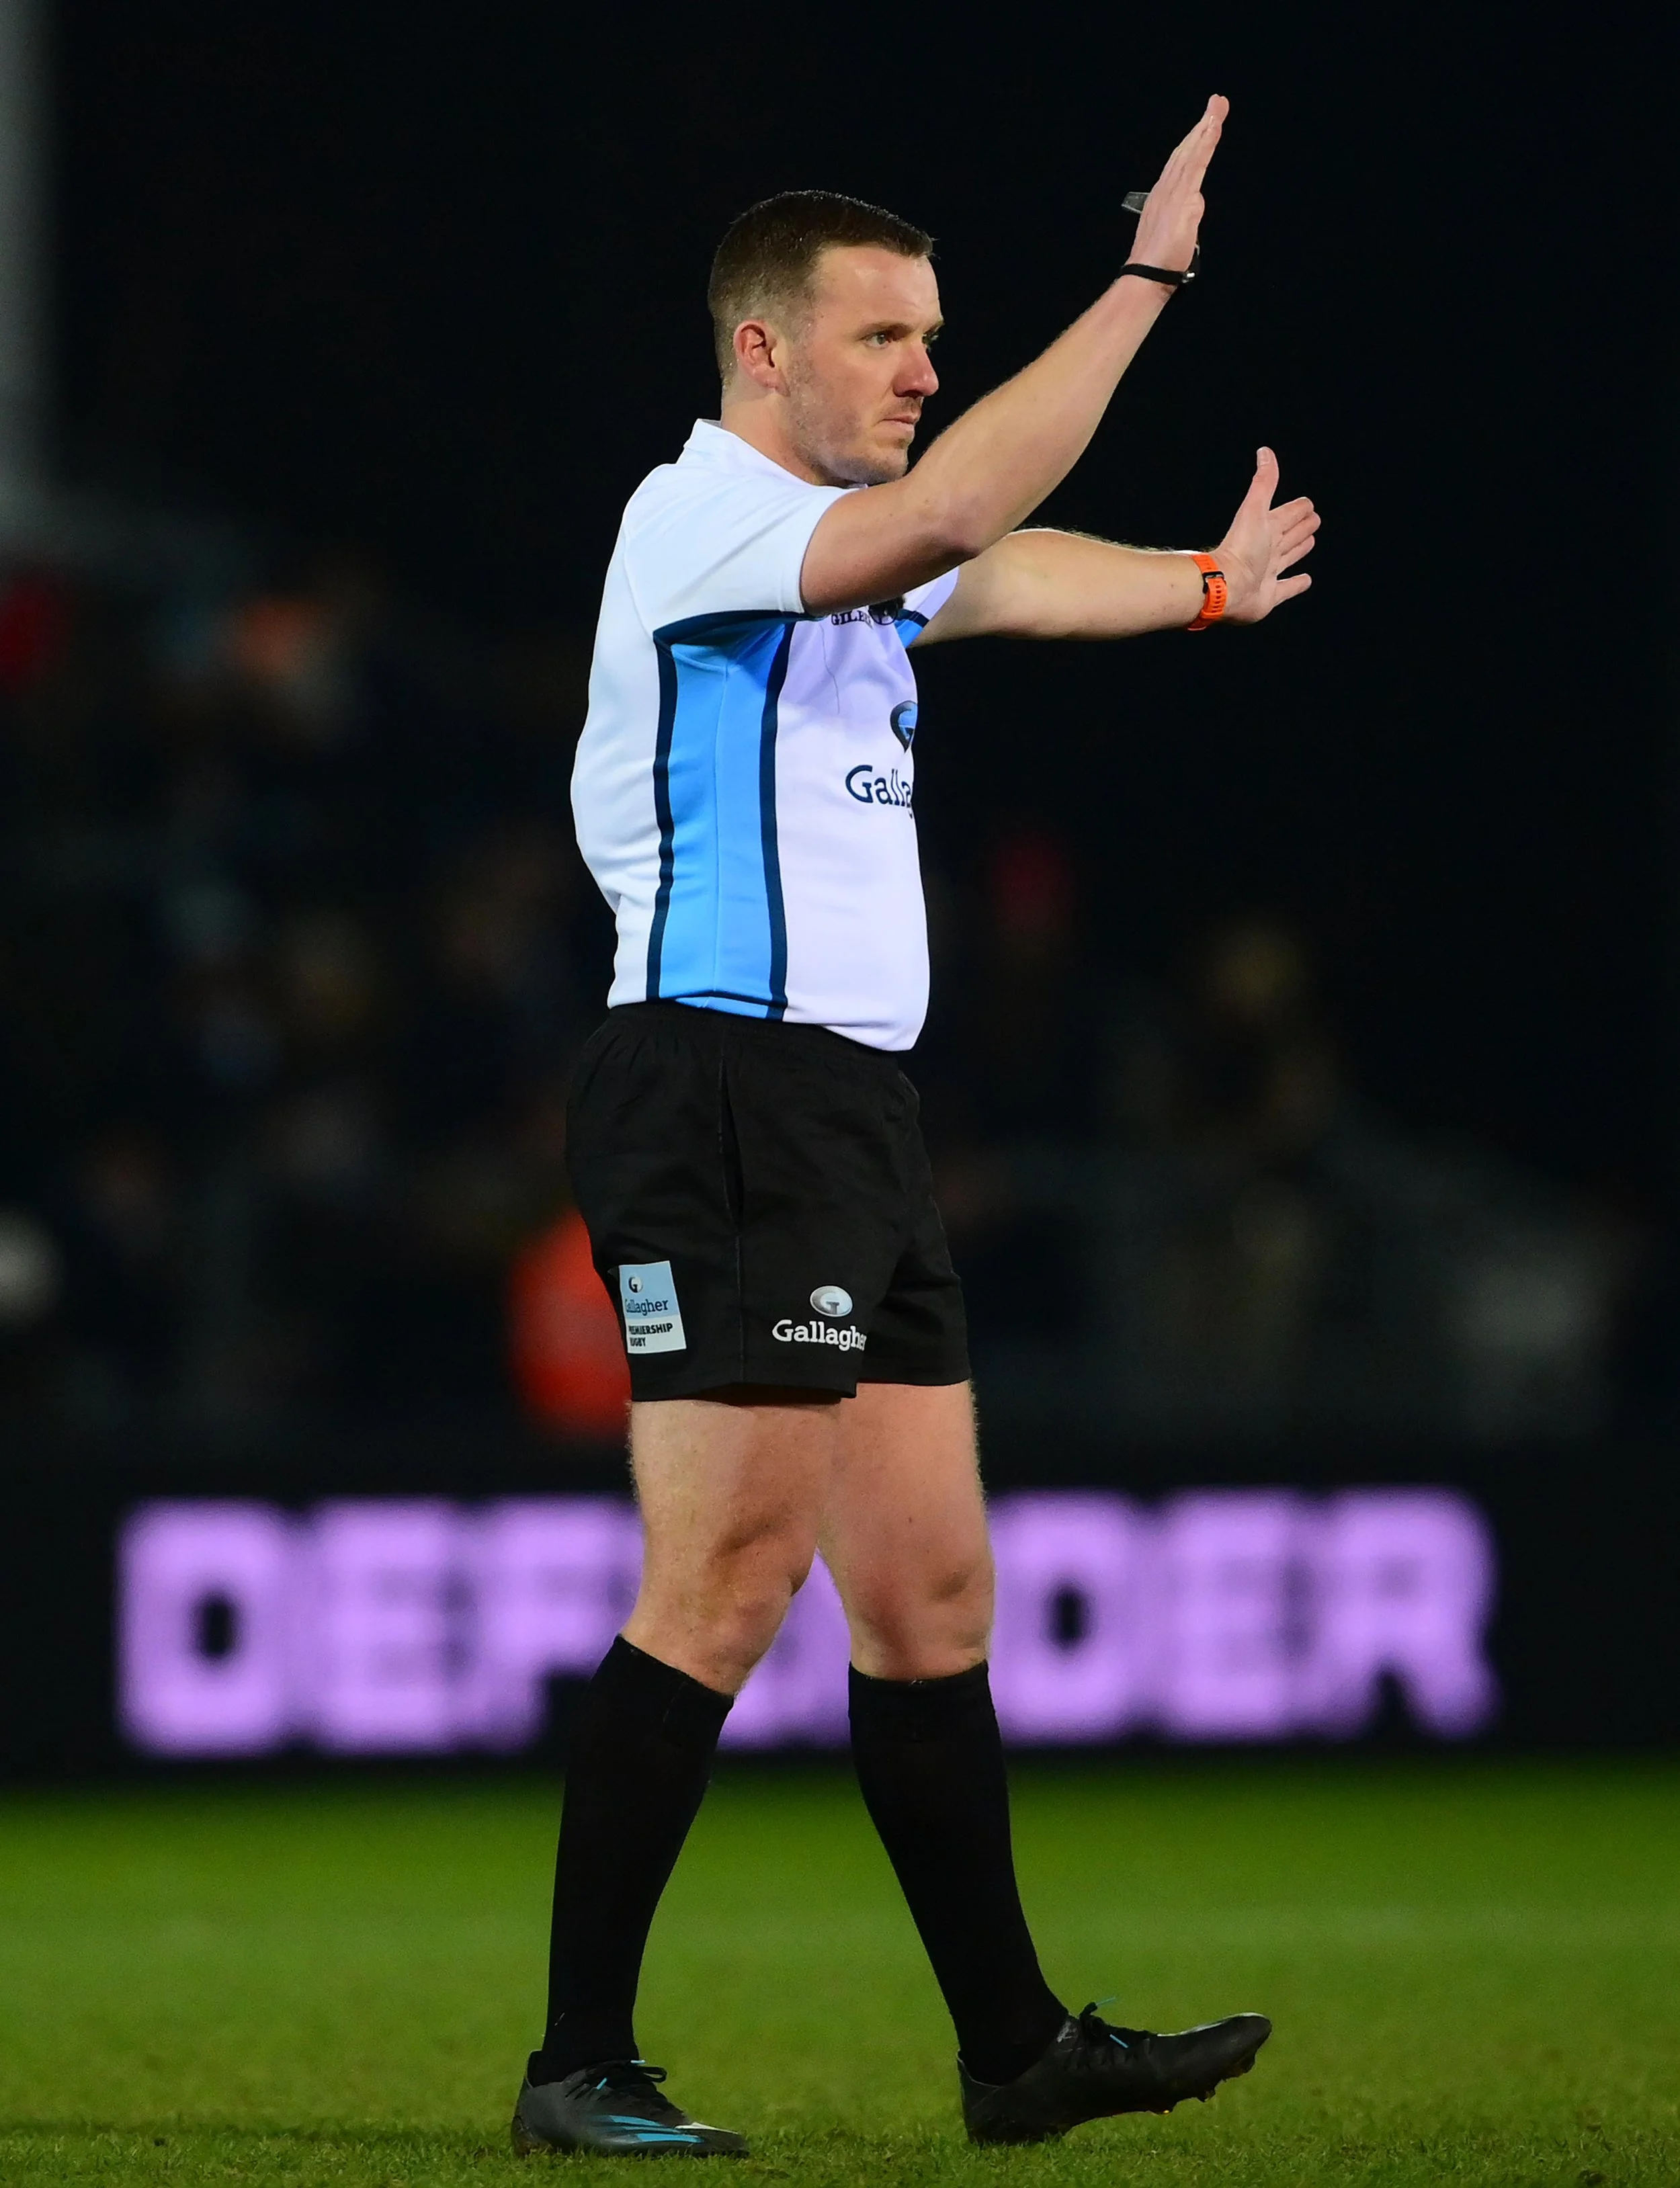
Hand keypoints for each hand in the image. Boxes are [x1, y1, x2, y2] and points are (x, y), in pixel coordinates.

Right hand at [1130, 94, 1227, 274]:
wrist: (1146, 275)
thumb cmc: (1160, 261)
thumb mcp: (1178, 234)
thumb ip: (1187, 216)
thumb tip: (1194, 205)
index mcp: (1165, 195)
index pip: (1182, 162)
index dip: (1194, 141)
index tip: (1207, 122)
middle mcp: (1167, 188)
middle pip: (1187, 150)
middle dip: (1203, 125)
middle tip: (1218, 101)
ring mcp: (1173, 191)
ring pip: (1192, 152)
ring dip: (1206, 127)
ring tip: (1218, 107)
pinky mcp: (1182, 197)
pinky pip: (1196, 164)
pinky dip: (1205, 143)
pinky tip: (1213, 127)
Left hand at [1214, 449, 1318, 622]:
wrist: (1227, 585)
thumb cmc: (1241, 548)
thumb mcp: (1255, 509)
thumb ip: (1263, 483)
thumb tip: (1265, 452)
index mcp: (1266, 529)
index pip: (1287, 514)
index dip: (1298, 508)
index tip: (1307, 503)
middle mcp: (1267, 550)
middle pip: (1289, 534)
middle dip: (1301, 526)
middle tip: (1312, 519)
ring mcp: (1269, 572)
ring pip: (1289, 557)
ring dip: (1299, 549)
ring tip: (1309, 541)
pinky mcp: (1271, 595)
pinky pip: (1288, 588)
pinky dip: (1297, 584)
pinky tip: (1306, 580)